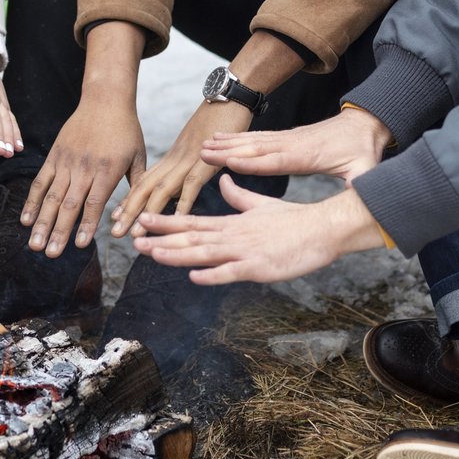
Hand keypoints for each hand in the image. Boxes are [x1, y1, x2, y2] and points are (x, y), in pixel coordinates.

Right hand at [20, 101, 145, 256]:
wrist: (105, 99)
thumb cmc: (126, 131)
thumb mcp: (139, 157)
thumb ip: (137, 187)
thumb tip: (138, 216)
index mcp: (107, 170)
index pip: (94, 202)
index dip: (87, 225)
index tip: (80, 245)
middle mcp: (83, 168)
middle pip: (68, 205)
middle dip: (58, 232)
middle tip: (50, 254)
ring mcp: (66, 162)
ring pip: (51, 197)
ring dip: (41, 223)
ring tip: (35, 244)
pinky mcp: (54, 157)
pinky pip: (40, 182)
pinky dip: (32, 202)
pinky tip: (25, 220)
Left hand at [112, 101, 253, 237]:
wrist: (231, 93)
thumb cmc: (219, 117)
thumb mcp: (199, 145)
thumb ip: (187, 167)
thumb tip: (180, 191)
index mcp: (173, 157)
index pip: (145, 181)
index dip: (129, 200)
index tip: (114, 217)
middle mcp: (176, 159)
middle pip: (146, 188)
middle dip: (129, 212)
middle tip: (114, 233)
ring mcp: (190, 159)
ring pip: (162, 189)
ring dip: (147, 213)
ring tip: (136, 235)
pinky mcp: (207, 160)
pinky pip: (192, 184)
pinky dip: (183, 203)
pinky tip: (175, 219)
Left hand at [133, 174, 385, 284]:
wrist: (324, 228)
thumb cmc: (294, 220)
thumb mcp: (261, 204)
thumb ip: (239, 196)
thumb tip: (222, 181)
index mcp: (231, 223)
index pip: (192, 222)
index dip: (166, 222)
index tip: (143, 220)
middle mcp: (232, 236)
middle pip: (191, 238)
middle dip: (161, 239)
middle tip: (135, 240)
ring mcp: (244, 251)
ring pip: (204, 253)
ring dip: (177, 254)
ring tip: (153, 253)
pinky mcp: (258, 267)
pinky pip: (232, 272)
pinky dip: (212, 275)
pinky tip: (193, 277)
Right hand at [200, 107, 391, 182]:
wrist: (363, 124)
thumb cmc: (363, 149)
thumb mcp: (365, 168)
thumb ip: (360, 182)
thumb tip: (361, 194)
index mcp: (307, 156)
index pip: (275, 160)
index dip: (252, 162)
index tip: (229, 161)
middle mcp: (292, 144)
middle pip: (254, 148)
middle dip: (228, 151)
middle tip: (203, 152)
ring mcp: (287, 138)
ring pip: (251, 141)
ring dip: (226, 144)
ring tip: (204, 145)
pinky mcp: (284, 137)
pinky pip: (256, 138)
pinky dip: (236, 139)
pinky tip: (221, 139)